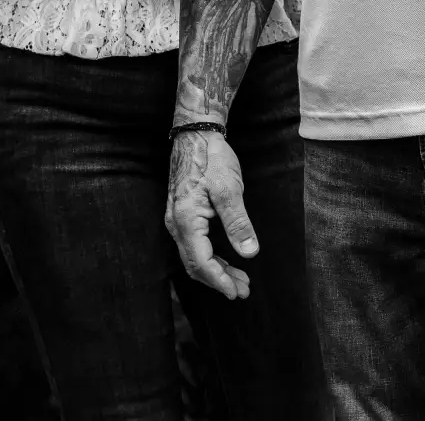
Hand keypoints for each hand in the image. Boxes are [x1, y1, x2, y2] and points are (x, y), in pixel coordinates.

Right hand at [166, 129, 258, 299]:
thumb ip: (238, 223)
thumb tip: (249, 253)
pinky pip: (193, 244)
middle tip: (244, 290)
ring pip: (194, 255)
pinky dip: (210, 256)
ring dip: (216, 269)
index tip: (238, 293)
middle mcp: (175, 224)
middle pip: (195, 264)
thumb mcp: (229, 189)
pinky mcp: (181, 213)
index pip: (201, 263)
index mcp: (185, 220)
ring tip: (240, 278)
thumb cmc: (212, 156)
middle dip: (219, 280)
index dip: (219, 281)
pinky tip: (225, 258)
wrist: (195, 132)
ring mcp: (176, 218)